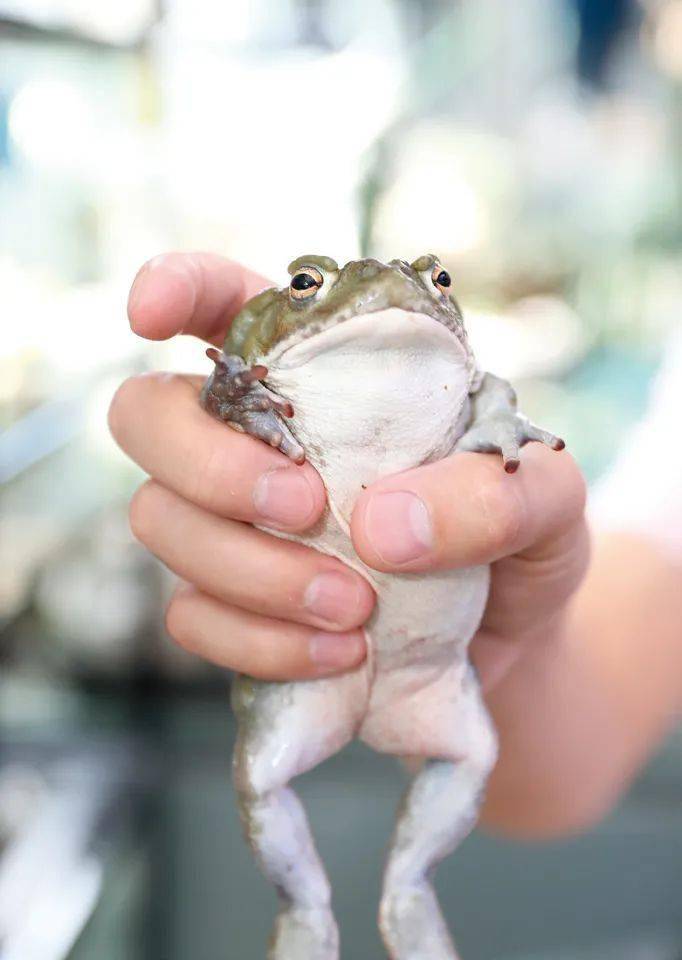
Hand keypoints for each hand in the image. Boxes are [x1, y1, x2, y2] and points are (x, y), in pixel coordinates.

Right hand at [110, 252, 587, 696]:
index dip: (172, 288)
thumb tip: (380, 529)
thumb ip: (498, 491)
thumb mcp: (548, 498)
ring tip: (357, 609)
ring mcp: (229, 522)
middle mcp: (255, 434)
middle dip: (209, 465)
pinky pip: (190, 616)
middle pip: (146, 413)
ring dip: (251, 572)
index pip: (222, 299)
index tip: (150, 317)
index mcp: (322, 368)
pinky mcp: (229, 603)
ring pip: (158, 520)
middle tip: (309, 509)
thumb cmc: (518, 536)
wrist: (509, 640)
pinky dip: (259, 642)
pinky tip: (339, 653)